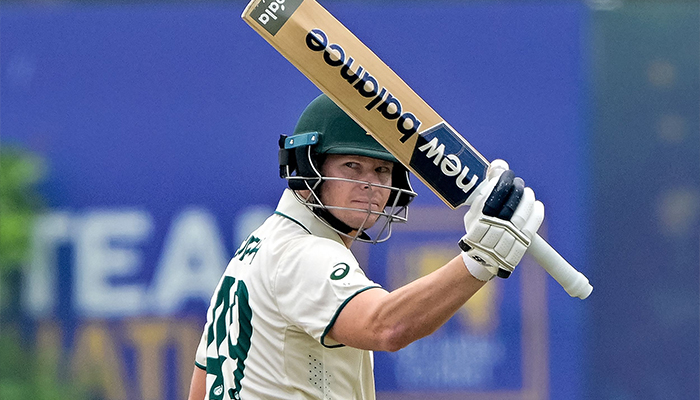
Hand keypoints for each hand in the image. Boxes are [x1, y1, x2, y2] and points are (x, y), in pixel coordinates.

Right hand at [459, 160, 544, 280]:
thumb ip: (485, 188)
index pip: (491, 193)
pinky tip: (537, 205)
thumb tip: (499, 164)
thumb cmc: (478, 228)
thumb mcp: (474, 211)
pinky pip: (532, 225)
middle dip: (516, 188)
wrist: (482, 258)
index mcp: (478, 217)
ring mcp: (507, 237)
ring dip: (528, 199)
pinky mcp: (520, 244)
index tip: (504, 174)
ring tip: (528, 193)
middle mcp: (492, 227)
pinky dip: (537, 212)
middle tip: (518, 184)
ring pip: (522, 213)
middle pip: (509, 202)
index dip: (501, 180)